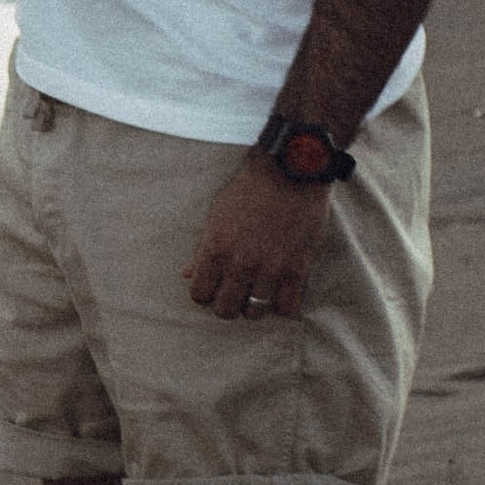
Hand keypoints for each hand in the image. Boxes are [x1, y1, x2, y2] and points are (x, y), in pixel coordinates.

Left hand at [182, 158, 333, 322]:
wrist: (290, 171)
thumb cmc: (249, 189)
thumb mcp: (217, 214)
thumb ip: (202, 248)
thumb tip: (187, 274)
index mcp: (214, 249)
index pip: (199, 294)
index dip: (205, 294)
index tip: (214, 287)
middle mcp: (240, 264)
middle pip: (225, 310)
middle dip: (227, 305)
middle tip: (236, 294)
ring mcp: (269, 269)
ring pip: (255, 313)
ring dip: (255, 306)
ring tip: (259, 292)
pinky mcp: (297, 270)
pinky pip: (287, 308)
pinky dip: (283, 306)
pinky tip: (281, 294)